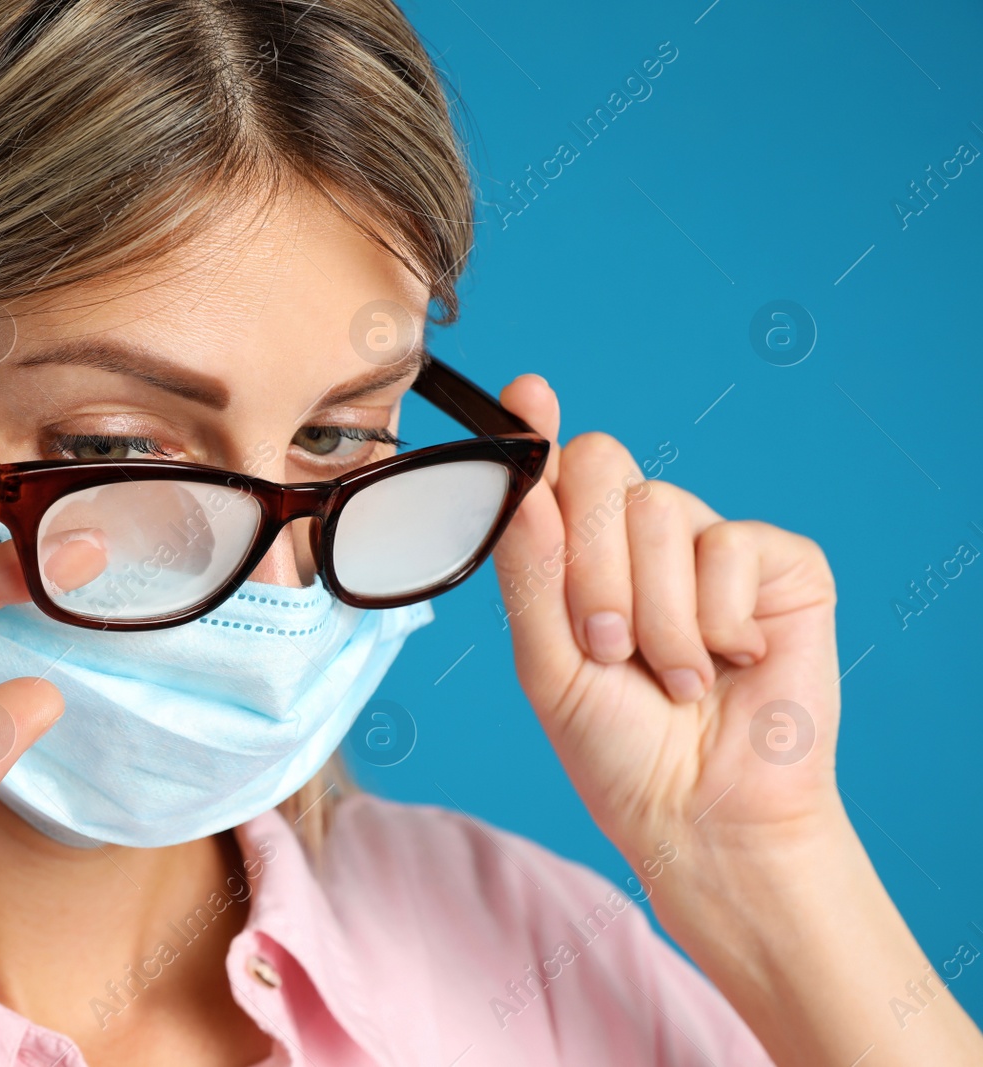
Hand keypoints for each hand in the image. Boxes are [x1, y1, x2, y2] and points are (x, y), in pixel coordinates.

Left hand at [491, 374, 841, 865]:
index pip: (549, 469)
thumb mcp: (546, 663)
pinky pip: (732, 545)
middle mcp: (639, 537)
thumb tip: (522, 483)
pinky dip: (719, 619)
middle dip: (592, 565)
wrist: (701, 813)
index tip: (528, 395)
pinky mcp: (779, 564)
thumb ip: (530, 571)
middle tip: (607, 647)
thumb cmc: (618, 747)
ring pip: (662, 510)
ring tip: (671, 676)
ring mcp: (710, 544)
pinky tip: (730, 663)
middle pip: (598, 466)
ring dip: (656, 613)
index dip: (535, 429)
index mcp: (575, 554)